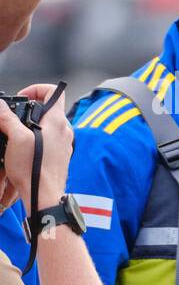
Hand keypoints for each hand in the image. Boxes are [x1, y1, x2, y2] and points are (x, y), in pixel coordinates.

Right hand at [0, 84, 70, 211]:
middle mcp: (65, 130)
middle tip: (14, 118)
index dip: (36, 89)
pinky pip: (50, 139)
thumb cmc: (33, 168)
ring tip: (17, 134)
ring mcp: (65, 143)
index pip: (54, 92)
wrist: (44, 195)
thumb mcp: (15, 138)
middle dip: (29, 109)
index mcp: (57, 121)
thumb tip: (1, 105)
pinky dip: (37, 138)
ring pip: (48, 125)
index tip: (22, 98)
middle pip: (49, 109)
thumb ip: (8, 118)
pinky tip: (24, 148)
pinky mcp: (61, 155)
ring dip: (32, 125)